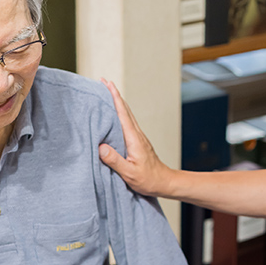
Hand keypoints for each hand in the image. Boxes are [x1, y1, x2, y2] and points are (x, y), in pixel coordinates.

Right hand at [99, 79, 173, 196]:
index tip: (107, 84)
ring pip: (127, 115)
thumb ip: (115, 161)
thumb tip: (100, 147)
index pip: (122, 114)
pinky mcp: (138, 142)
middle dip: (114, 94)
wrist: (164, 182)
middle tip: (103, 82)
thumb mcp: (129, 173)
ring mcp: (139, 137)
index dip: (114, 97)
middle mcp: (137, 134)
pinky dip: (120, 113)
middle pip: (125, 110)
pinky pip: (127, 123)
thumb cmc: (148, 179)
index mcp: (134, 138)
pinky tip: (116, 115)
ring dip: (117, 103)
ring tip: (106, 94)